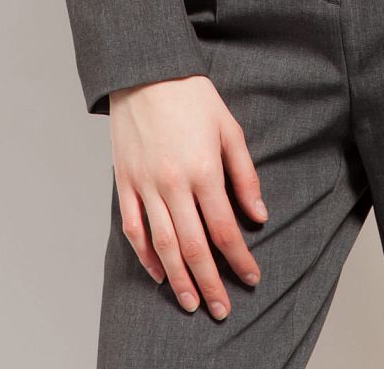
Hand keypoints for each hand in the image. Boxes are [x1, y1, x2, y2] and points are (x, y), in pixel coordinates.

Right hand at [108, 73, 267, 318]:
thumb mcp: (229, 128)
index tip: (252, 277)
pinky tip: (159, 273)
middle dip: (211, 282)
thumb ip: (244, 174)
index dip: (240, 258)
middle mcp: (174, 184)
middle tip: (222, 309)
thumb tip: (258, 214)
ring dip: (179, 279)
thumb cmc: (192, 97)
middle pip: (194, 246)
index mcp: (204, 170)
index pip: (224, 228)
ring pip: (163, 246)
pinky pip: (134, 229)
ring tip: (191, 304)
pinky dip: (146, 256)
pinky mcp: (125, 184)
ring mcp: (146, 186)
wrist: (146, 73)